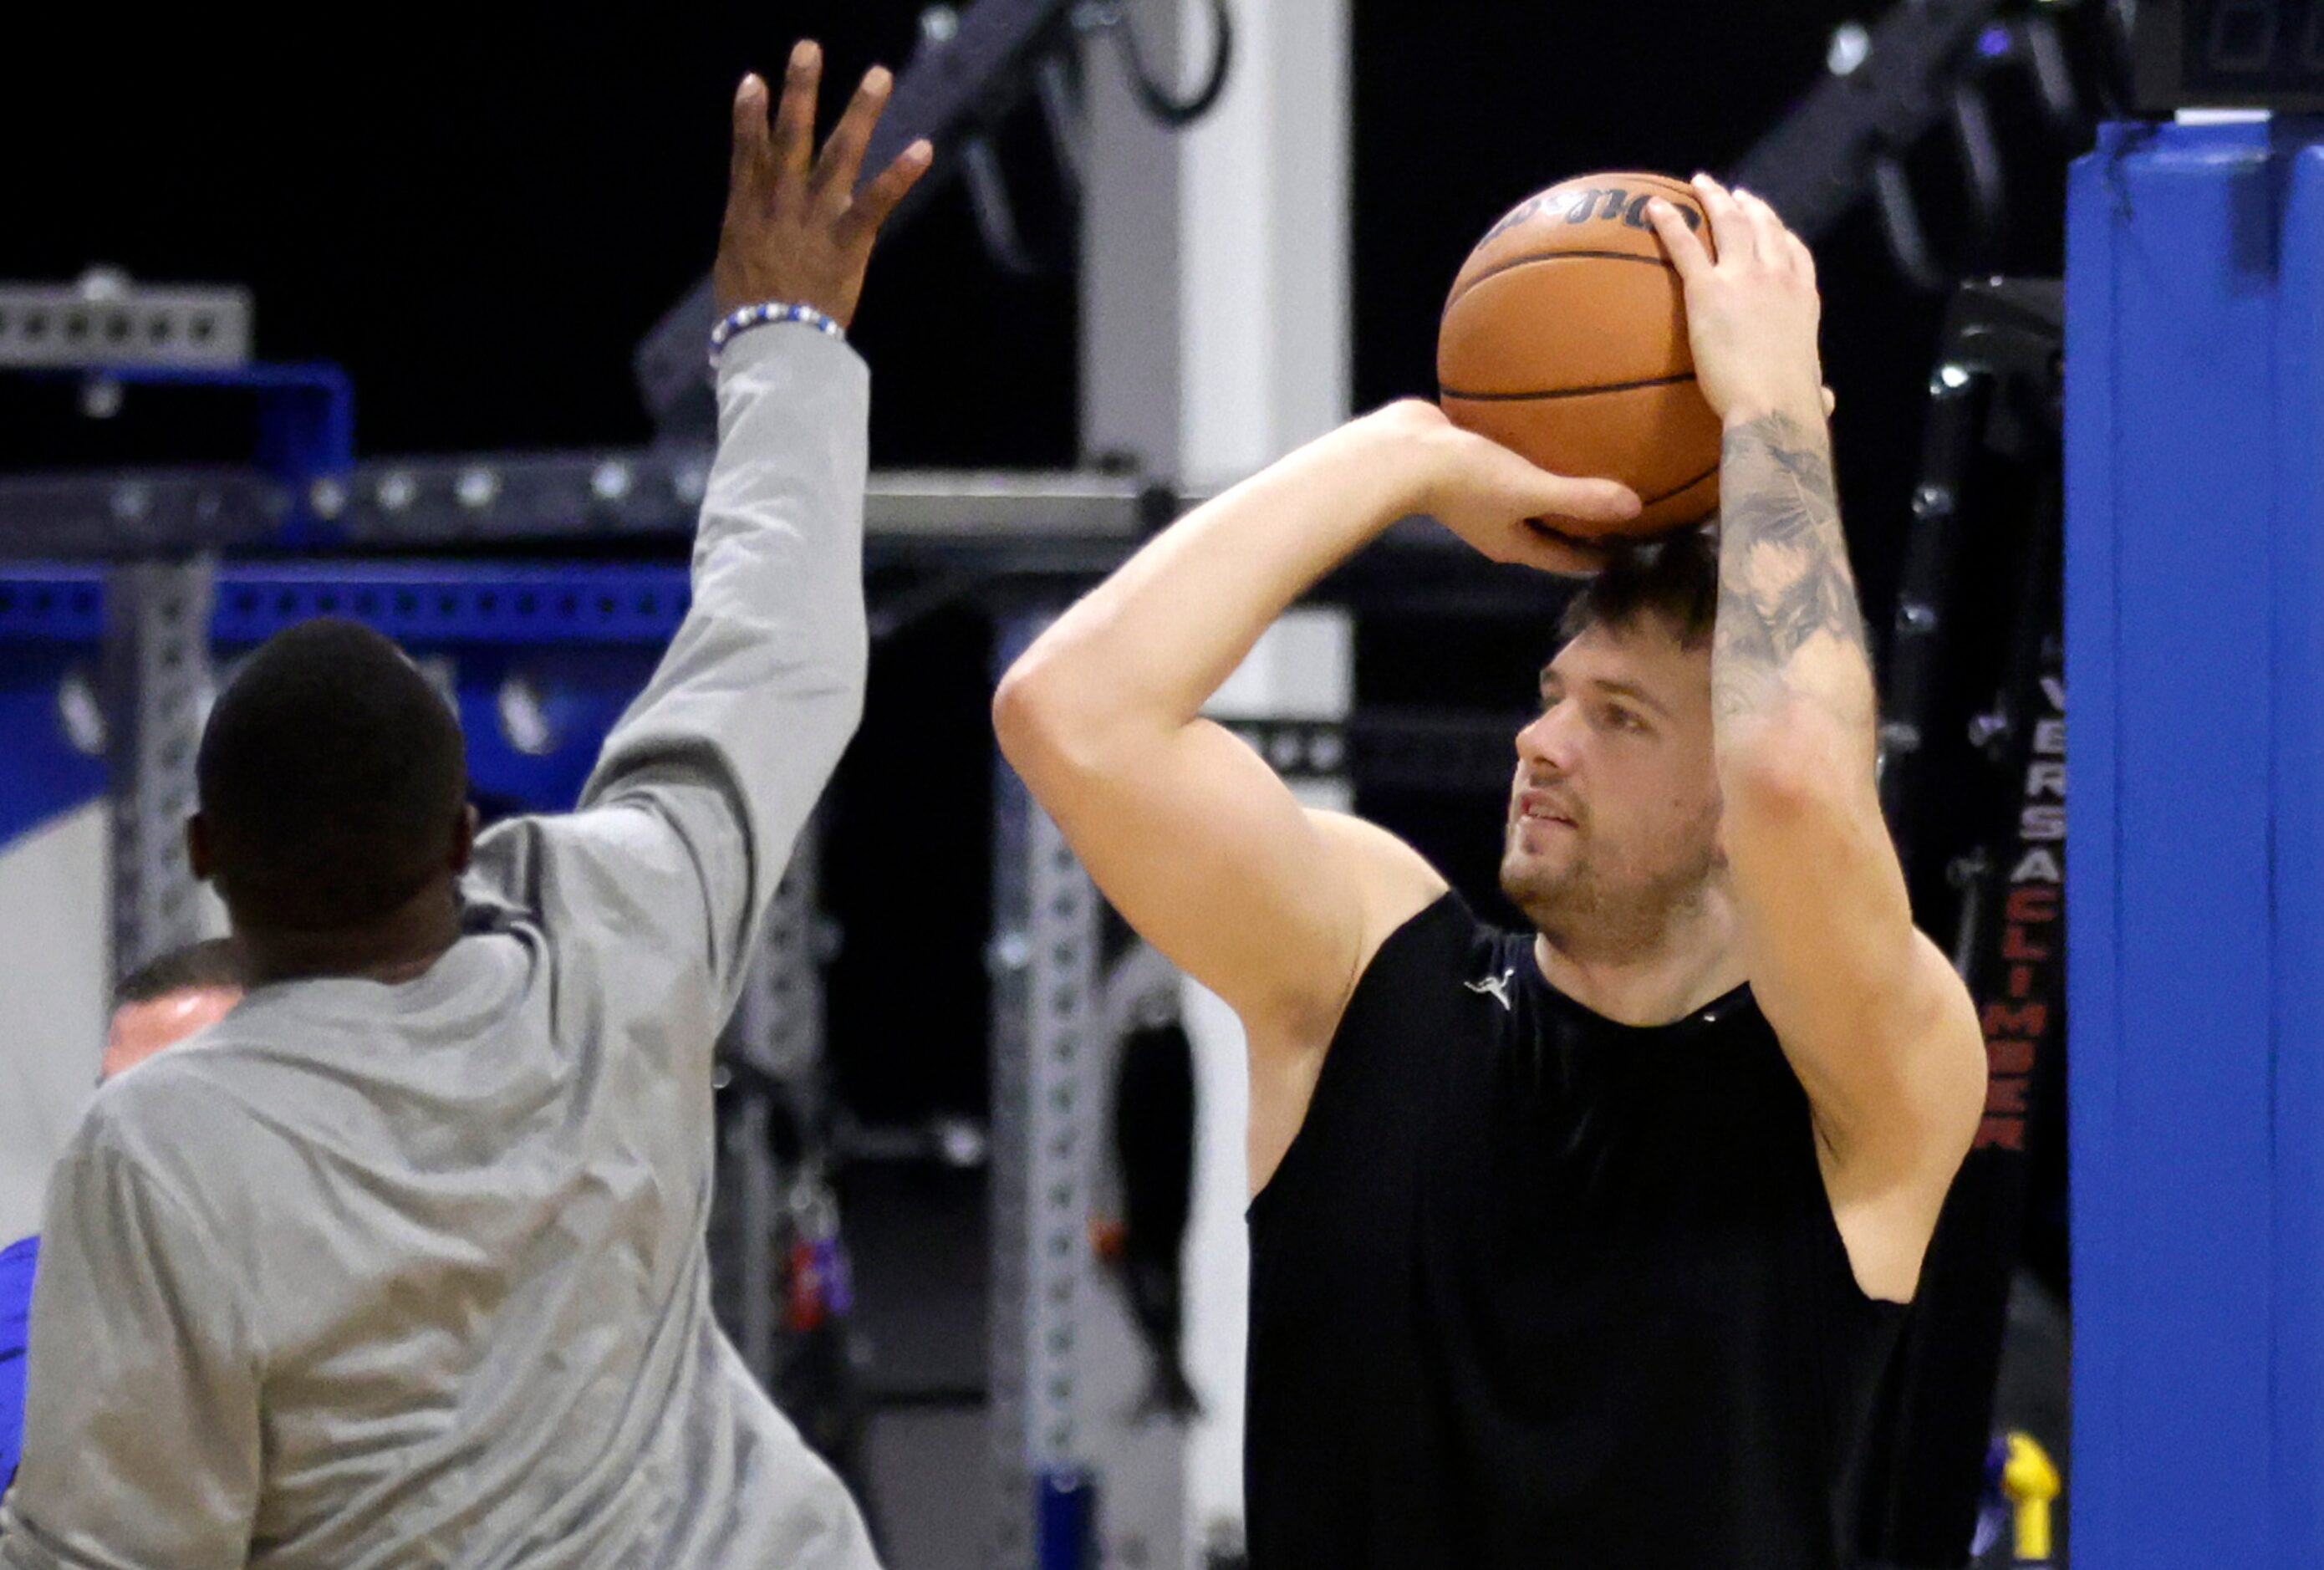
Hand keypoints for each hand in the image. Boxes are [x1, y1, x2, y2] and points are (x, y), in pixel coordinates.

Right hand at [712, 41, 933, 323]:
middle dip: (800, 90)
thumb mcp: (737, 268)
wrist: (772, 345)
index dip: (750, 116)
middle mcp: (781, 204)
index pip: (748, 152)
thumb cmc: (751, 317)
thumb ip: (750, 236)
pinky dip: (900, 173)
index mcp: (747, 212)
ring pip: (839, 152)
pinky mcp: (848, 240)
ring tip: (879, 74)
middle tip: (808, 48)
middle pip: (790, 136)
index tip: (753, 81)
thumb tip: (754, 228)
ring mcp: (815, 218)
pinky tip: (922, 147)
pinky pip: (877, 200)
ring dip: (860, 110)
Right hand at [1371, 401, 1640, 575]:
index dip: (1597, 557)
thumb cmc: (1464, 479)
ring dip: (1557, 492)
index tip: (1628, 551)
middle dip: (1581, 527)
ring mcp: (1480, 497)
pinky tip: (1547, 432)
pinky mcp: (1469, 467)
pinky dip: (1533, 458)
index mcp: (1512, 542)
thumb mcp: (1529, 488)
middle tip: (1619, 513)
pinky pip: (1511, 465)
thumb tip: (1635, 506)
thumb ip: (1580, 498)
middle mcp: (1497, 525)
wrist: (1401, 453)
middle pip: (1549, 532)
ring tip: (1589, 473)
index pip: (1564, 558)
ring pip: (1529, 499)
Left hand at [1645, 175, 1824, 425]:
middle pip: (1764, 227)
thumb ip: (1816, 390)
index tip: (1772, 222)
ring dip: (1714, 198)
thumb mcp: (1812, 391)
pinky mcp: (1708, 289)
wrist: (1773, 405)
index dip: (1782, 233)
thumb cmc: (1791, 404)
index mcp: (1804, 299)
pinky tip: (1654, 207)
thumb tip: (1826, 400)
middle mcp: (1778, 277)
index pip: (1797, 254)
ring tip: (1700, 183)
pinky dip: (1669, 222)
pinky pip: (1685, 246)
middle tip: (1734, 193)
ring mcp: (1745, 277)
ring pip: (1729, 223)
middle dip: (1749, 205)